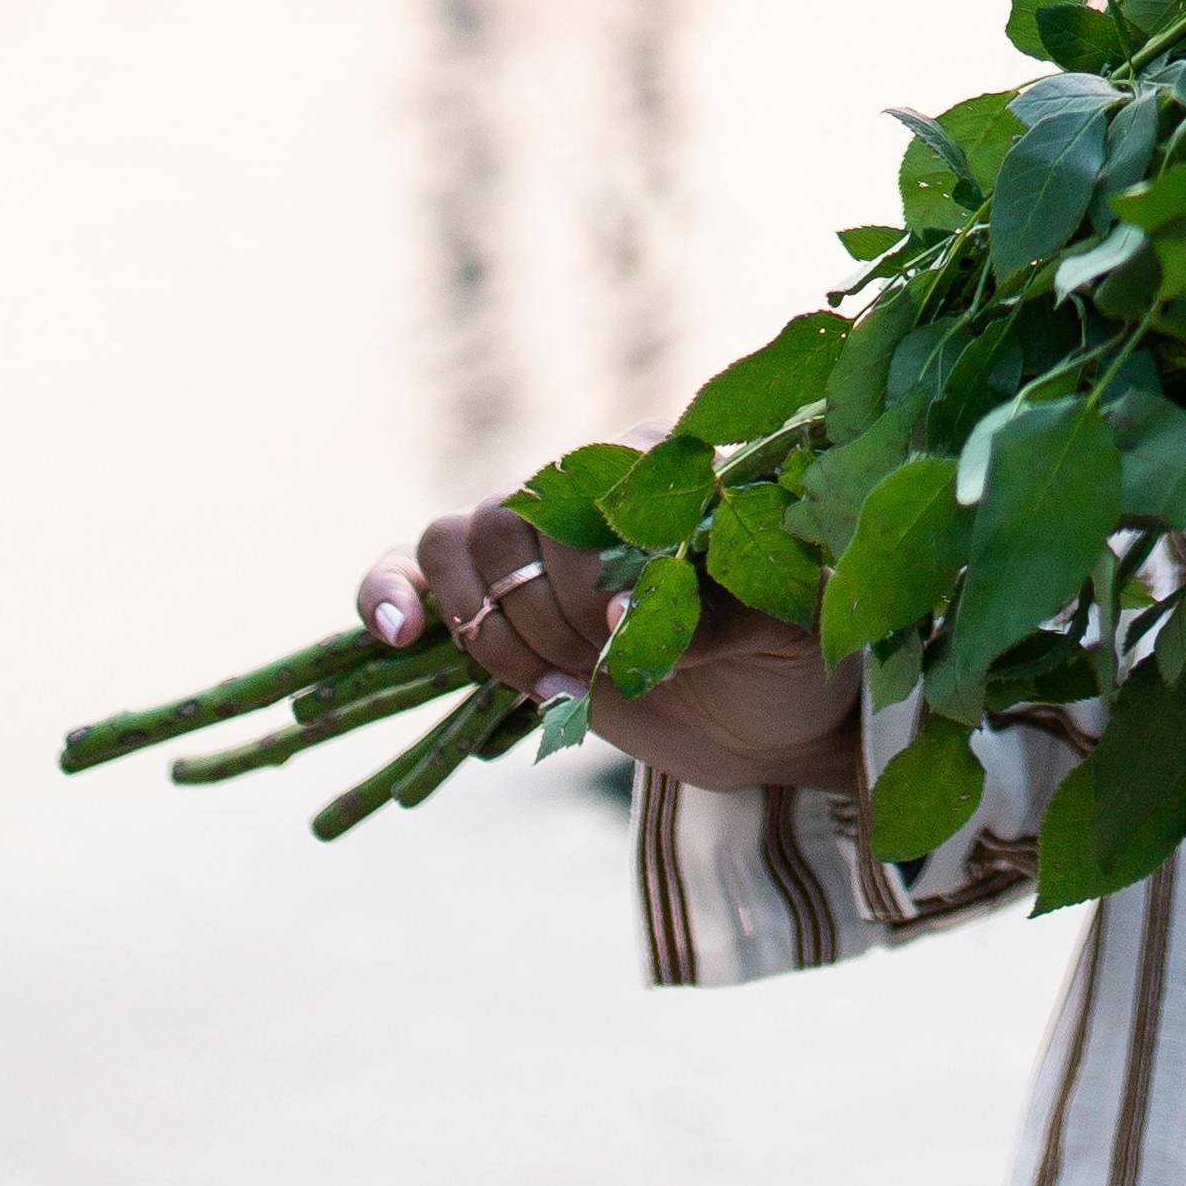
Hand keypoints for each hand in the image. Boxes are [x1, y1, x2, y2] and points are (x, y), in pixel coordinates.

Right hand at [355, 501, 861, 796]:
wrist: (774, 720)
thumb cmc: (797, 656)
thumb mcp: (782, 630)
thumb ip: (713, 610)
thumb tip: (618, 617)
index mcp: (669, 466)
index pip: (586, 482)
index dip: (587, 568)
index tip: (619, 635)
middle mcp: (593, 490)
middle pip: (512, 517)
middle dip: (546, 613)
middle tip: (603, 672)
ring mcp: (538, 546)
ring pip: (458, 543)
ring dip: (492, 629)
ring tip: (556, 687)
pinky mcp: (498, 603)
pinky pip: (413, 570)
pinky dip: (388, 592)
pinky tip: (397, 634)